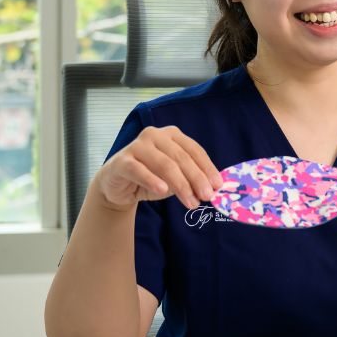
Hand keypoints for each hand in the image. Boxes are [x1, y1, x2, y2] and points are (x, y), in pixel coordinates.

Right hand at [92, 125, 221, 211]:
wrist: (117, 185)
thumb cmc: (151, 178)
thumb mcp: (174, 178)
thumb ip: (190, 179)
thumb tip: (211, 189)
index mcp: (172, 135)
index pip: (194, 150)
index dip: (208, 168)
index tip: (218, 186)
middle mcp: (155, 135)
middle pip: (181, 158)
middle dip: (197, 178)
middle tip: (207, 196)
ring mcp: (137, 146)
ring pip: (164, 164)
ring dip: (180, 185)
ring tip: (191, 202)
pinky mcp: (122, 161)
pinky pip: (139, 170)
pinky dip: (152, 180)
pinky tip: (163, 191)